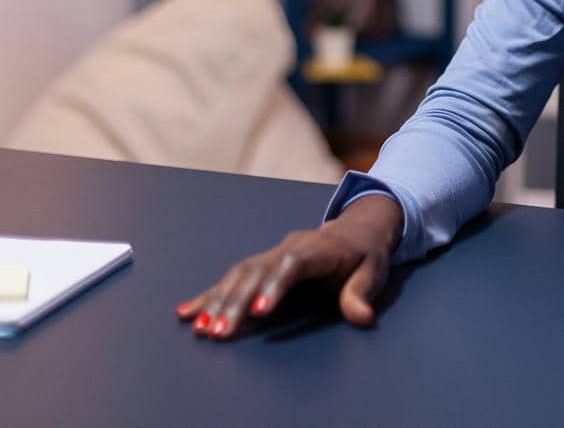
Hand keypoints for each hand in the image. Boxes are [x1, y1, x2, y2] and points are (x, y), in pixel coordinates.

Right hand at [174, 194, 402, 339]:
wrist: (358, 230)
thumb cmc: (366, 256)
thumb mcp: (375, 272)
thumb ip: (362, 293)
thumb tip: (363, 318)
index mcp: (319, 248)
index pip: (293, 265)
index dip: (275, 286)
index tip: (259, 311)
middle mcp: (289, 247)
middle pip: (258, 272)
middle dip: (236, 302)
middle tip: (220, 332)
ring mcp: (272, 253)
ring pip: (239, 274)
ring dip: (218, 301)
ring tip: (202, 328)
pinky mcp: (262, 262)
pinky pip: (232, 277)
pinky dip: (210, 294)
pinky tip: (188, 311)